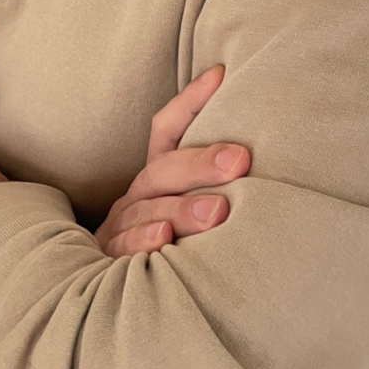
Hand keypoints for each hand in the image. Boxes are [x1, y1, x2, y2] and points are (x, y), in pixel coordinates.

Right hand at [94, 65, 249, 257]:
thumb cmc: (166, 242)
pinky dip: (144, 240)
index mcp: (157, 175)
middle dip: (202, 162)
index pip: (168, 128)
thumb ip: (215, 184)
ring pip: (149, 208)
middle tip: (239, 160)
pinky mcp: (111, 259)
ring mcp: (122, 225)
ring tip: (217, 211)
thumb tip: (261, 155)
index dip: (190, 101)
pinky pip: (126, 247)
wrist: (106, 293)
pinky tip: (165, 239)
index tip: (221, 75)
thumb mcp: (187, 207)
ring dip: (182, 208)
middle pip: (165, 169)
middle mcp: (139, 193)